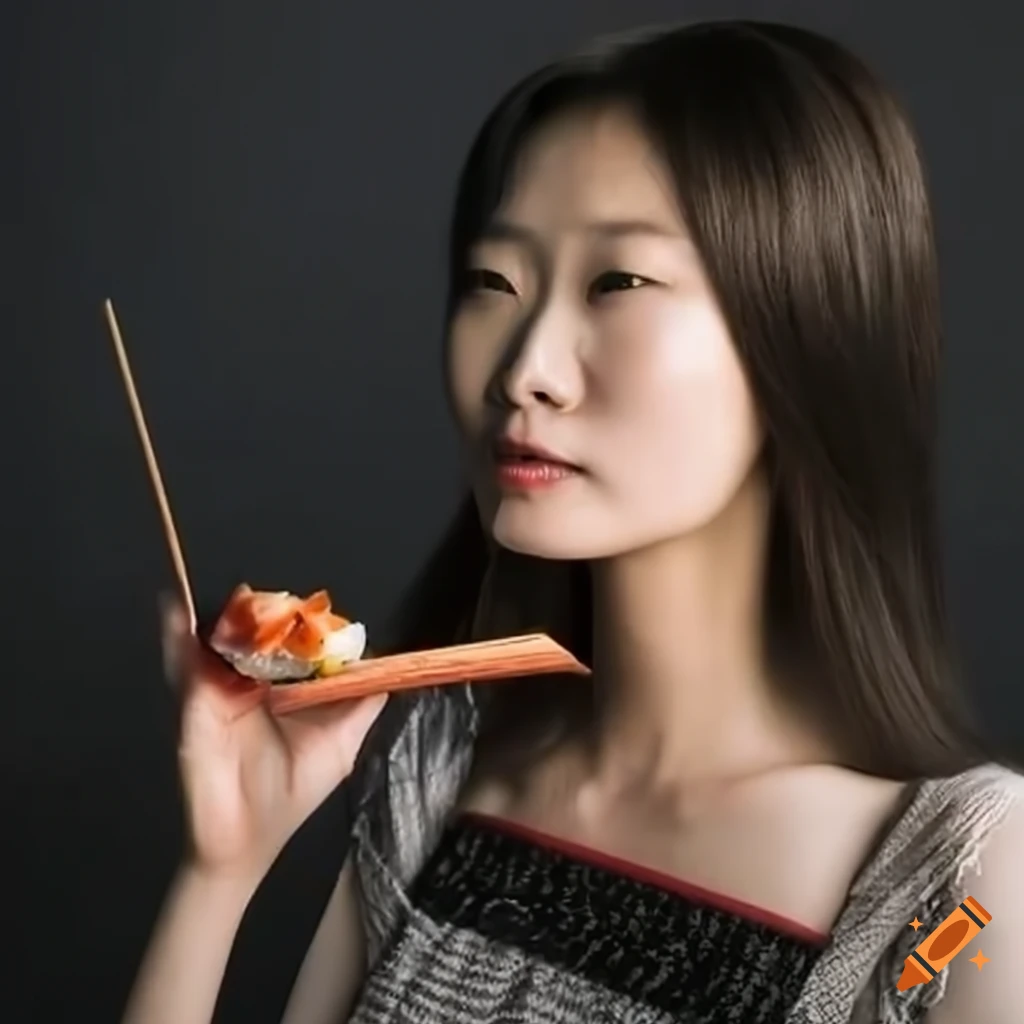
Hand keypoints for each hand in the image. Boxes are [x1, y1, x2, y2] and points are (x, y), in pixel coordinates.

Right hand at [161, 596, 386, 883]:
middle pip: (253, 635)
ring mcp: (216, 693)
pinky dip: (178, 636)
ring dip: (227, 617)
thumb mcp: (340, 744)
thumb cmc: (289, 795)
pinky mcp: (193, 708)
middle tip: (277, 600)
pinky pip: (184, 666)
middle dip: (264, 613)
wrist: (243, 844)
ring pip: (218, 641)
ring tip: (240, 593)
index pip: (289, 644)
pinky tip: (177, 611)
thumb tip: (385, 670)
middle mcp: (246, 685)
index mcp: (279, 689)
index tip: (314, 611)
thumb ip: (361, 705)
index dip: (303, 625)